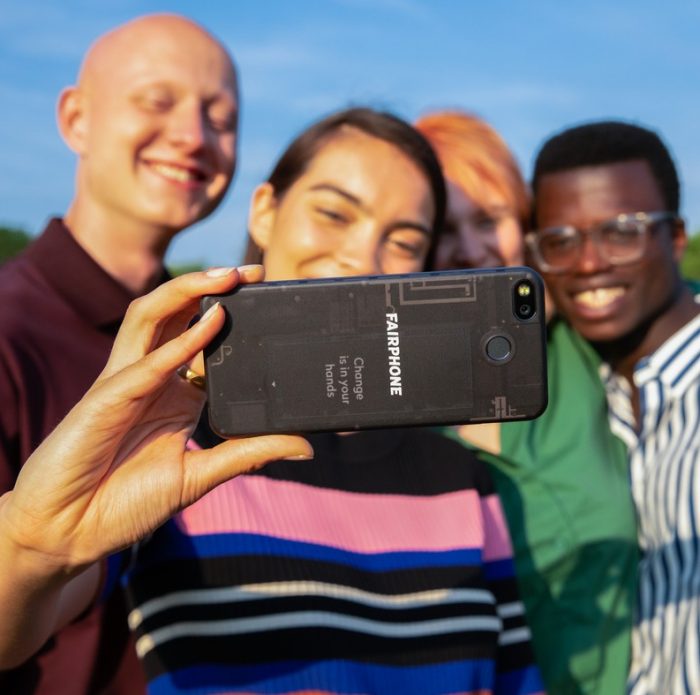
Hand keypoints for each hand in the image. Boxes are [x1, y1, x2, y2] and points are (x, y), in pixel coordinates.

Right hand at [0, 266, 312, 575]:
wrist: (69, 533)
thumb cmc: (126, 502)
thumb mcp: (202, 474)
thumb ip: (251, 453)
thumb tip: (306, 447)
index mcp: (172, 393)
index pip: (203, 340)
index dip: (232, 316)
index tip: (269, 300)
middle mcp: (149, 378)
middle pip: (176, 315)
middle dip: (212, 287)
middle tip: (254, 272)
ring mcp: (124, 383)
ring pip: (150, 317)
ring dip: (189, 292)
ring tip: (229, 277)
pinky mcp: (105, 399)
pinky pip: (145, 364)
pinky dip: (179, 344)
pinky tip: (212, 325)